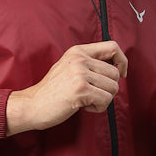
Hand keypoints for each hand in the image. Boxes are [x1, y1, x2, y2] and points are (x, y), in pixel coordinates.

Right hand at [7, 41, 127, 133]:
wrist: (32, 105)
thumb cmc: (53, 92)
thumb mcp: (70, 68)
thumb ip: (90, 64)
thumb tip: (118, 68)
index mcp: (78, 51)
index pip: (113, 47)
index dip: (122, 61)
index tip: (121, 73)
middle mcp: (79, 59)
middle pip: (115, 73)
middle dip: (109, 89)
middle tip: (92, 95)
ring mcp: (80, 73)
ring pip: (113, 88)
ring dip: (103, 99)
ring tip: (86, 100)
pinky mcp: (81, 90)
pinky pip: (106, 100)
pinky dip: (98, 108)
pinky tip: (83, 106)